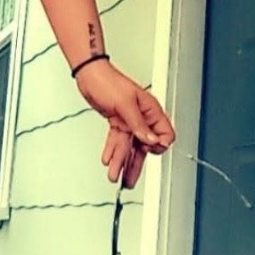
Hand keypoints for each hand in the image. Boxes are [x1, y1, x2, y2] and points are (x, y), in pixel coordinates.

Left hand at [74, 58, 175, 187]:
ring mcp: (129, 121)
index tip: (148, 153)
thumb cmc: (107, 81)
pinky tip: (109, 160)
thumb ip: (138, 124)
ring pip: (129, 147)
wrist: (89, 75)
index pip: (164, 134)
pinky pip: (118, 141)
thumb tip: (151, 140)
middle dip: (136, 164)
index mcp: (150, 110)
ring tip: (115, 176)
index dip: (157, 145)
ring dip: (122, 162)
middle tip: (129, 180)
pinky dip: (113, 151)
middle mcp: (142, 117)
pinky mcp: (117, 122)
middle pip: (145, 146)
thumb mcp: (124, 103)